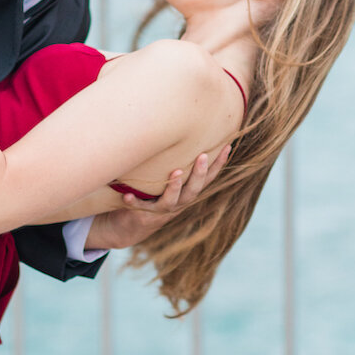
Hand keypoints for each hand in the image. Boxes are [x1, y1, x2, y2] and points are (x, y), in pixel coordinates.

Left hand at [86, 145, 230, 250]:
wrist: (134, 225)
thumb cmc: (156, 194)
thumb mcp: (171, 180)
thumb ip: (180, 163)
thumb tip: (189, 129)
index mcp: (188, 192)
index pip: (208, 178)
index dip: (218, 164)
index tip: (227, 146)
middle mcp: (179, 202)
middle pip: (193, 189)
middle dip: (199, 173)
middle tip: (203, 155)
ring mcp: (161, 210)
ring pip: (171, 201)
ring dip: (174, 187)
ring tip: (176, 173)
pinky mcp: (143, 214)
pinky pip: (139, 207)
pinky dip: (134, 202)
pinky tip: (127, 195)